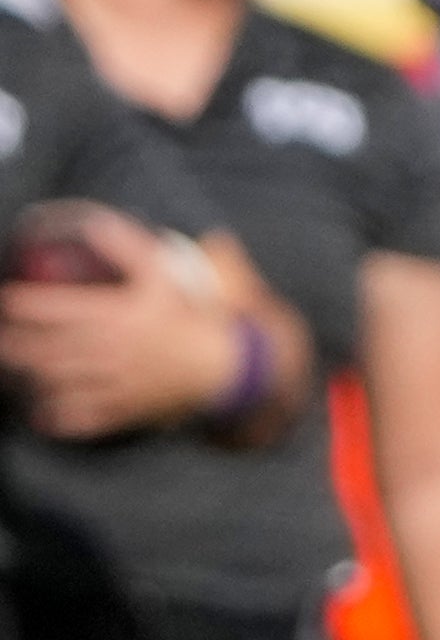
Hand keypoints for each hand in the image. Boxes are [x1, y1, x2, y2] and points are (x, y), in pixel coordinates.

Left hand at [0, 213, 242, 437]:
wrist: (217, 365)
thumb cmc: (185, 316)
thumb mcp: (162, 275)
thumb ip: (128, 246)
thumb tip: (95, 222)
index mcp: (119, 315)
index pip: (62, 308)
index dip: (30, 304)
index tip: (9, 299)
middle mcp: (110, 349)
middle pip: (51, 348)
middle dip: (17, 343)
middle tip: (0, 336)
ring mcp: (114, 382)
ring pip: (60, 382)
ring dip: (31, 376)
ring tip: (14, 369)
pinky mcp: (121, 407)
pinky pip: (82, 416)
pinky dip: (58, 416)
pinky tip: (42, 411)